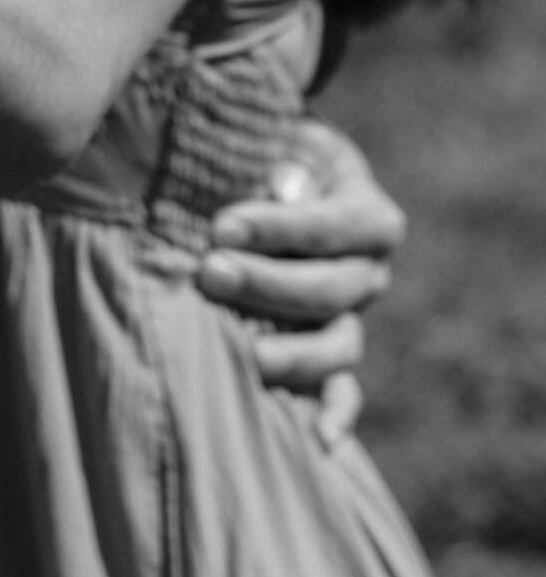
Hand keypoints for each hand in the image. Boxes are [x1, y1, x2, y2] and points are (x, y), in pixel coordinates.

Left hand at [197, 117, 404, 445]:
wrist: (262, 171)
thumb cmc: (258, 148)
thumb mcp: (268, 135)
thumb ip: (263, 155)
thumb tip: (261, 185)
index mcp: (364, 210)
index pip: (338, 225)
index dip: (283, 227)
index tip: (221, 226)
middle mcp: (366, 269)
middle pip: (337, 290)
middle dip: (270, 284)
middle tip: (209, 274)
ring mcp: (349, 316)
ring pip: (340, 345)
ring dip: (294, 353)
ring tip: (247, 354)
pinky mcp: (325, 353)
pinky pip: (341, 391)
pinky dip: (334, 415)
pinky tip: (319, 441)